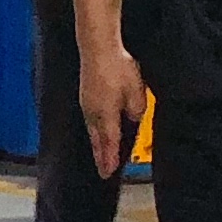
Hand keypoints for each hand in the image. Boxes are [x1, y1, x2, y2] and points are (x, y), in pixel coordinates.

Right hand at [79, 39, 145, 180]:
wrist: (98, 48)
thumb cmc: (118, 68)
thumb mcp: (137, 92)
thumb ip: (135, 110)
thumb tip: (133, 118)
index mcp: (107, 116)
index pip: (110, 143)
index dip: (110, 159)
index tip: (110, 173)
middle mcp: (93, 114)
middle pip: (98, 141)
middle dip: (101, 157)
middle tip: (103, 172)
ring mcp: (86, 105)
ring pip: (92, 132)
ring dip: (97, 145)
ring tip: (100, 156)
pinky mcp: (85, 97)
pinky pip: (89, 121)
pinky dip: (94, 132)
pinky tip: (96, 132)